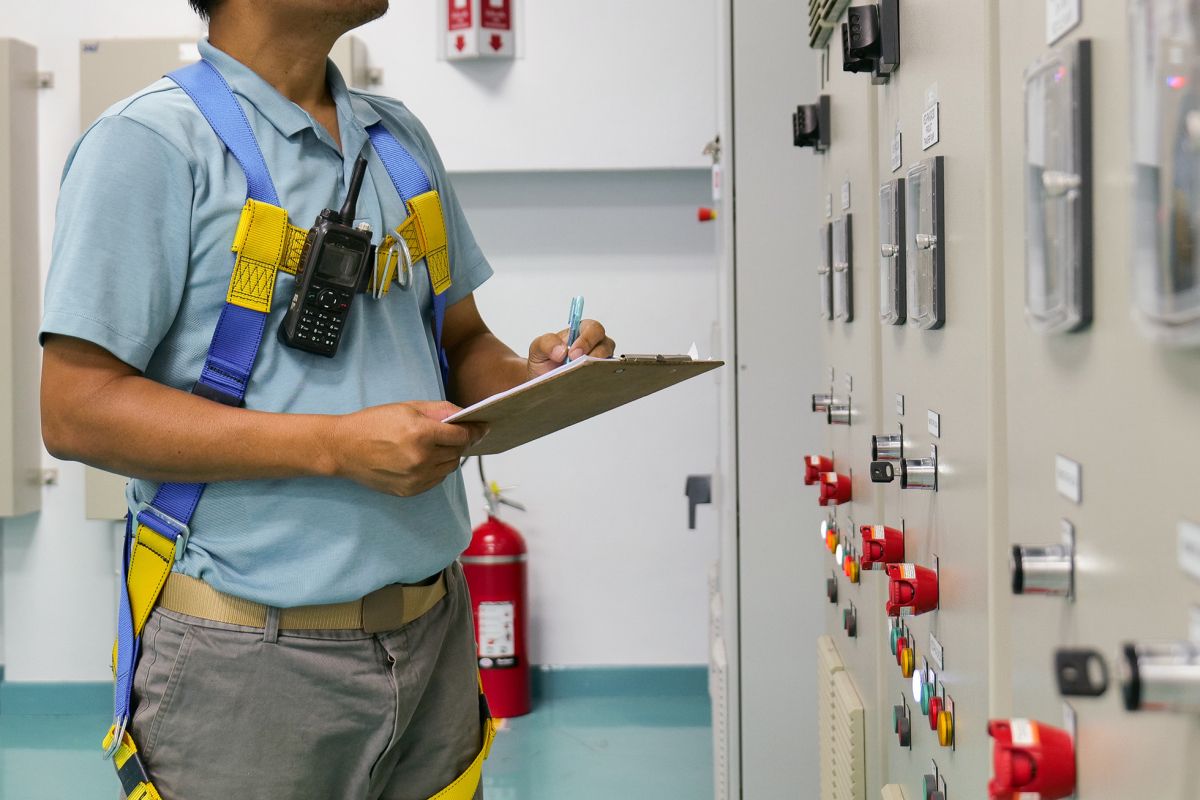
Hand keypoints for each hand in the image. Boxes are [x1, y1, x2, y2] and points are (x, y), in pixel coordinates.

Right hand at [329, 401, 487, 495]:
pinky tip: (423, 459)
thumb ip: (440, 410)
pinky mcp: (410, 491)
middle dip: (459, 442)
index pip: (462, 435)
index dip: (475, 430)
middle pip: (458, 452)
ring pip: (449, 467)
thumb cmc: (373, 423)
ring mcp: (416, 478)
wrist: (343, 448)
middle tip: (452, 434)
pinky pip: (436, 480)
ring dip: (449, 456)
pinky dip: (436, 469)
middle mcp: (422, 459)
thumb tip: (466, 415)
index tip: (483, 427)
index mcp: (422, 434)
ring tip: (434, 446)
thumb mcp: (408, 408)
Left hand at [526, 319, 615, 378]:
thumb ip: (547, 343)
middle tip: (578, 364)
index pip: (593, 329)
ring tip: (582, 377)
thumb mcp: (538, 348)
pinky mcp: (600, 378)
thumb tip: (562, 350)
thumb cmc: (544, 360)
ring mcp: (600, 362)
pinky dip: (597, 382)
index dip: (587, 340)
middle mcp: (595, 345)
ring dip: (596, 369)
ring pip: (608, 363)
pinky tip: (584, 387)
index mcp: (581, 332)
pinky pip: (605, 379)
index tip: (573, 353)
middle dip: (594, 354)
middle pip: (606, 345)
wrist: (543, 381)